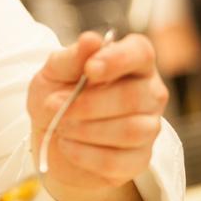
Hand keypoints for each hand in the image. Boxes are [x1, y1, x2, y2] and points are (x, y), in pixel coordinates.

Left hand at [27, 31, 168, 200]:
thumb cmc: (57, 97)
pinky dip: (85, 154)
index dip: (118, 60)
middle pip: (134, 96)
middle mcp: (149, 92)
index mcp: (131, 62)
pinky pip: (118, 160)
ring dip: (86, 130)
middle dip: (88, 104)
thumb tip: (91, 40)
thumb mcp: (53, 74)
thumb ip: (71, 59)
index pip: (140, 53)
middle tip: (54, 106)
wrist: (51, 138)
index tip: (89, 69)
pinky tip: (66, 146)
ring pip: (131, 130)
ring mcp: (148, 127)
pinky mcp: (138, 159)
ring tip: (60, 126)